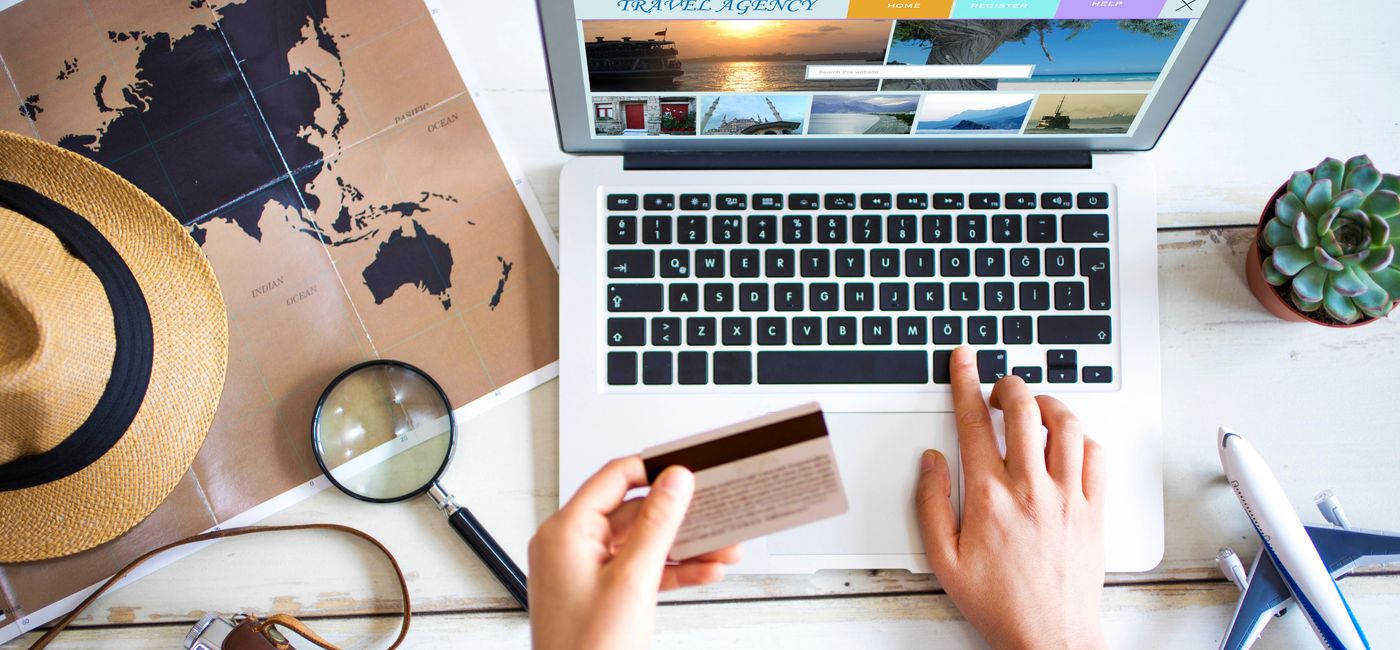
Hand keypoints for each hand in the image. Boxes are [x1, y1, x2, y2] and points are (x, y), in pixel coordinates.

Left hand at [529, 457, 741, 649]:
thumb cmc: (587, 649)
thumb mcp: (633, 580)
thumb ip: (658, 525)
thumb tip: (674, 481)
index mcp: (565, 532)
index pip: (615, 478)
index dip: (655, 470)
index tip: (689, 473)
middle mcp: (570, 545)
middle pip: (634, 512)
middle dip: (681, 519)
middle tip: (716, 517)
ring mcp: (584, 570)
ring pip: (642, 543)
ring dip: (683, 548)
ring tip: (721, 549)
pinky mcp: (599, 591)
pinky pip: (639, 569)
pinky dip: (670, 571)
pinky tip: (703, 571)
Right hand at [916, 347, 1107, 649]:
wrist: (1049, 637)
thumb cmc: (998, 604)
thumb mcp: (943, 559)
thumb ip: (931, 503)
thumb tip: (931, 461)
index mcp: (989, 496)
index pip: (974, 421)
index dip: (965, 381)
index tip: (963, 360)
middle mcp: (1031, 488)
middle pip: (1024, 409)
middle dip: (1008, 385)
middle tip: (999, 388)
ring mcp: (1068, 496)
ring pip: (1066, 423)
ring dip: (1047, 403)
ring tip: (1033, 408)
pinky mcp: (1094, 509)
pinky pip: (1095, 455)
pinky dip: (1081, 438)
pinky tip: (1066, 443)